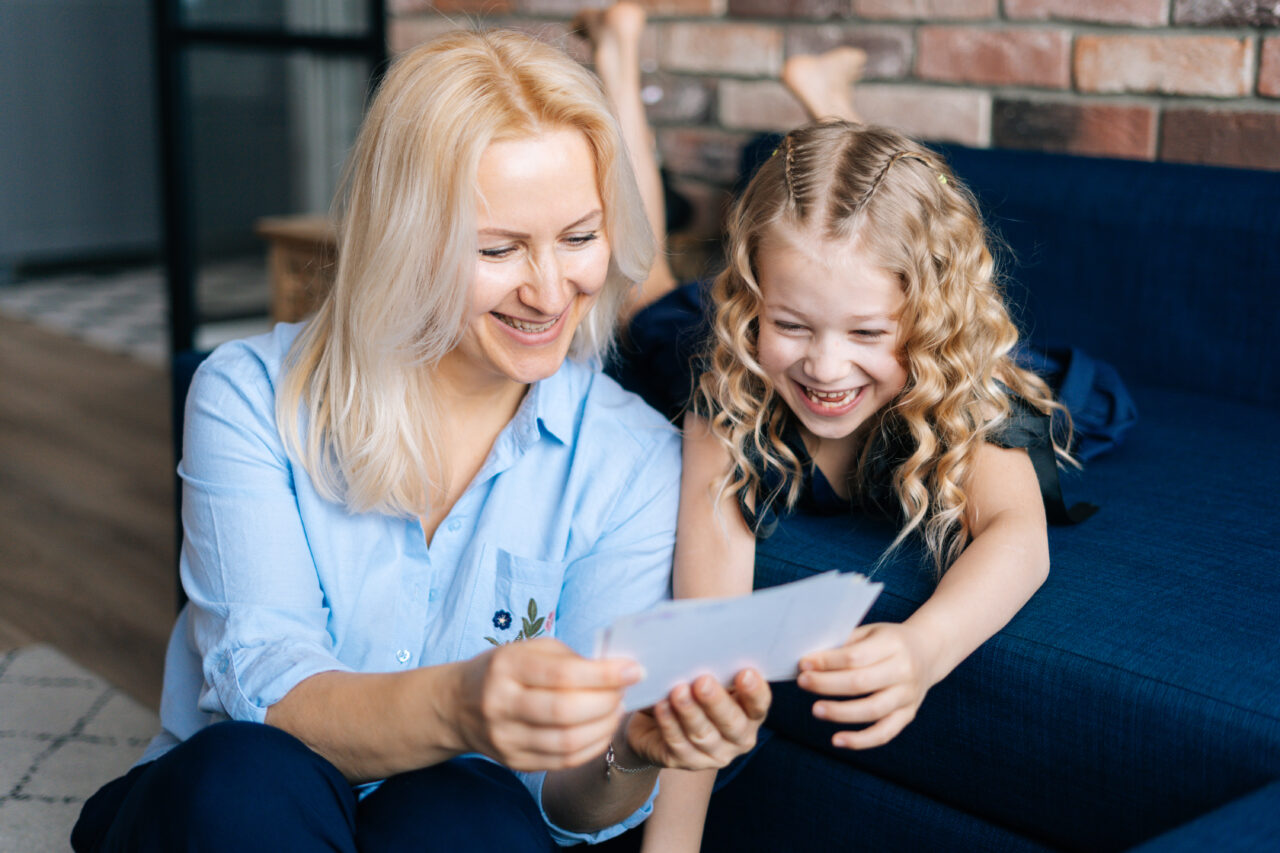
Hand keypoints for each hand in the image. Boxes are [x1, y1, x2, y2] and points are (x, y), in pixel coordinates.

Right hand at [455, 637, 641, 770]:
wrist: (458, 704)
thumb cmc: (504, 670)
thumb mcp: (529, 649)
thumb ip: (569, 659)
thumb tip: (615, 673)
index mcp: (506, 667)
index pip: (562, 675)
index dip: (605, 675)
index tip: (634, 670)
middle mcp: (501, 705)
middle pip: (566, 712)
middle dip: (607, 703)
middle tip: (624, 692)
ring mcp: (505, 739)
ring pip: (567, 743)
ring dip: (604, 727)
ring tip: (616, 710)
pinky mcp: (514, 762)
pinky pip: (563, 761)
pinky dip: (591, 746)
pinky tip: (601, 730)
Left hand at [625, 669, 770, 770]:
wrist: (656, 722)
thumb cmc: (689, 688)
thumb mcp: (701, 676)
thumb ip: (710, 666)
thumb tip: (706, 647)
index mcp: (749, 713)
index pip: (758, 706)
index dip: (754, 692)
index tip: (745, 673)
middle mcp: (738, 738)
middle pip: (732, 724)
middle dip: (717, 702)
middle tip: (703, 681)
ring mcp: (714, 754)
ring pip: (703, 735)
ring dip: (690, 712)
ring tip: (677, 691)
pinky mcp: (687, 762)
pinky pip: (678, 744)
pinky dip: (669, 724)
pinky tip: (661, 706)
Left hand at [797, 622, 939, 749]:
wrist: (928, 652)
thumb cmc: (889, 641)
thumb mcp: (871, 632)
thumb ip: (845, 644)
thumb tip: (810, 662)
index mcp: (893, 644)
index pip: (855, 656)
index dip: (827, 661)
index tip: (804, 663)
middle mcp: (904, 671)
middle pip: (861, 683)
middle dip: (827, 684)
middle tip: (802, 682)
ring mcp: (908, 695)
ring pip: (872, 710)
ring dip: (840, 713)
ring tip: (816, 710)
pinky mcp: (908, 715)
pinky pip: (884, 733)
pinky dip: (861, 740)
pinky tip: (837, 740)